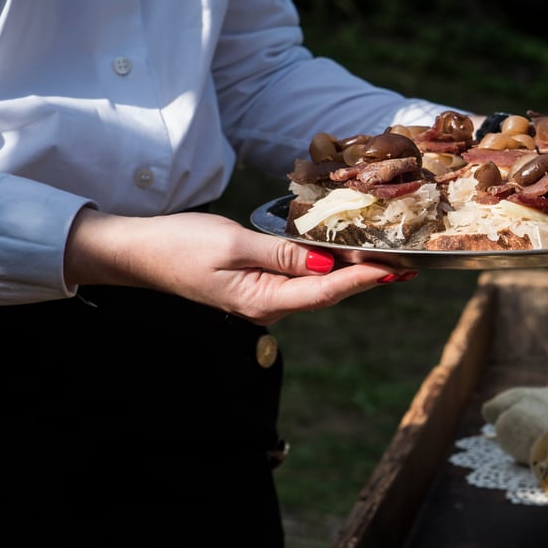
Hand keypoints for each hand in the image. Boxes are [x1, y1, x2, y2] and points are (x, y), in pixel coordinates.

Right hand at [63, 208, 410, 324]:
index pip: (328, 289)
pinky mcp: (258, 284)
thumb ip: (280, 253)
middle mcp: (270, 304)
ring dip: (353, 275)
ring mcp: (264, 296)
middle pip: (331, 293)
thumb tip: (324, 264)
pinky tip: (346, 257)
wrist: (138, 252)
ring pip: (319, 287)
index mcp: (265, 299)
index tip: (398, 268)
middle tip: (409, 263)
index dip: (367, 279)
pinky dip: (328, 268)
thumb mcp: (232, 243)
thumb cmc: (179, 244)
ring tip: (389, 261)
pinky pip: (302, 279)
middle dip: (370, 279)